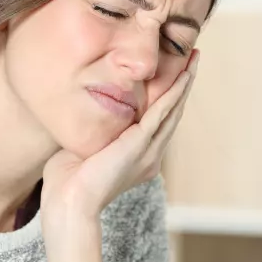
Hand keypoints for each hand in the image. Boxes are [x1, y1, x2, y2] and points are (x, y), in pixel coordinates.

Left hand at [40, 49, 199, 222]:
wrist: (69, 203)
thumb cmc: (68, 182)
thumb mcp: (85, 148)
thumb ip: (94, 131)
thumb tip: (85, 111)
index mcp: (140, 159)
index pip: (159, 122)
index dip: (168, 97)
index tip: (175, 74)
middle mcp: (150, 155)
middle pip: (173, 112)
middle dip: (183, 84)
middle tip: (193, 58)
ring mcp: (148, 151)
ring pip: (173, 109)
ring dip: (184, 83)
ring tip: (193, 59)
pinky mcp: (141, 144)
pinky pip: (162, 112)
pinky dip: (174, 92)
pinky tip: (183, 75)